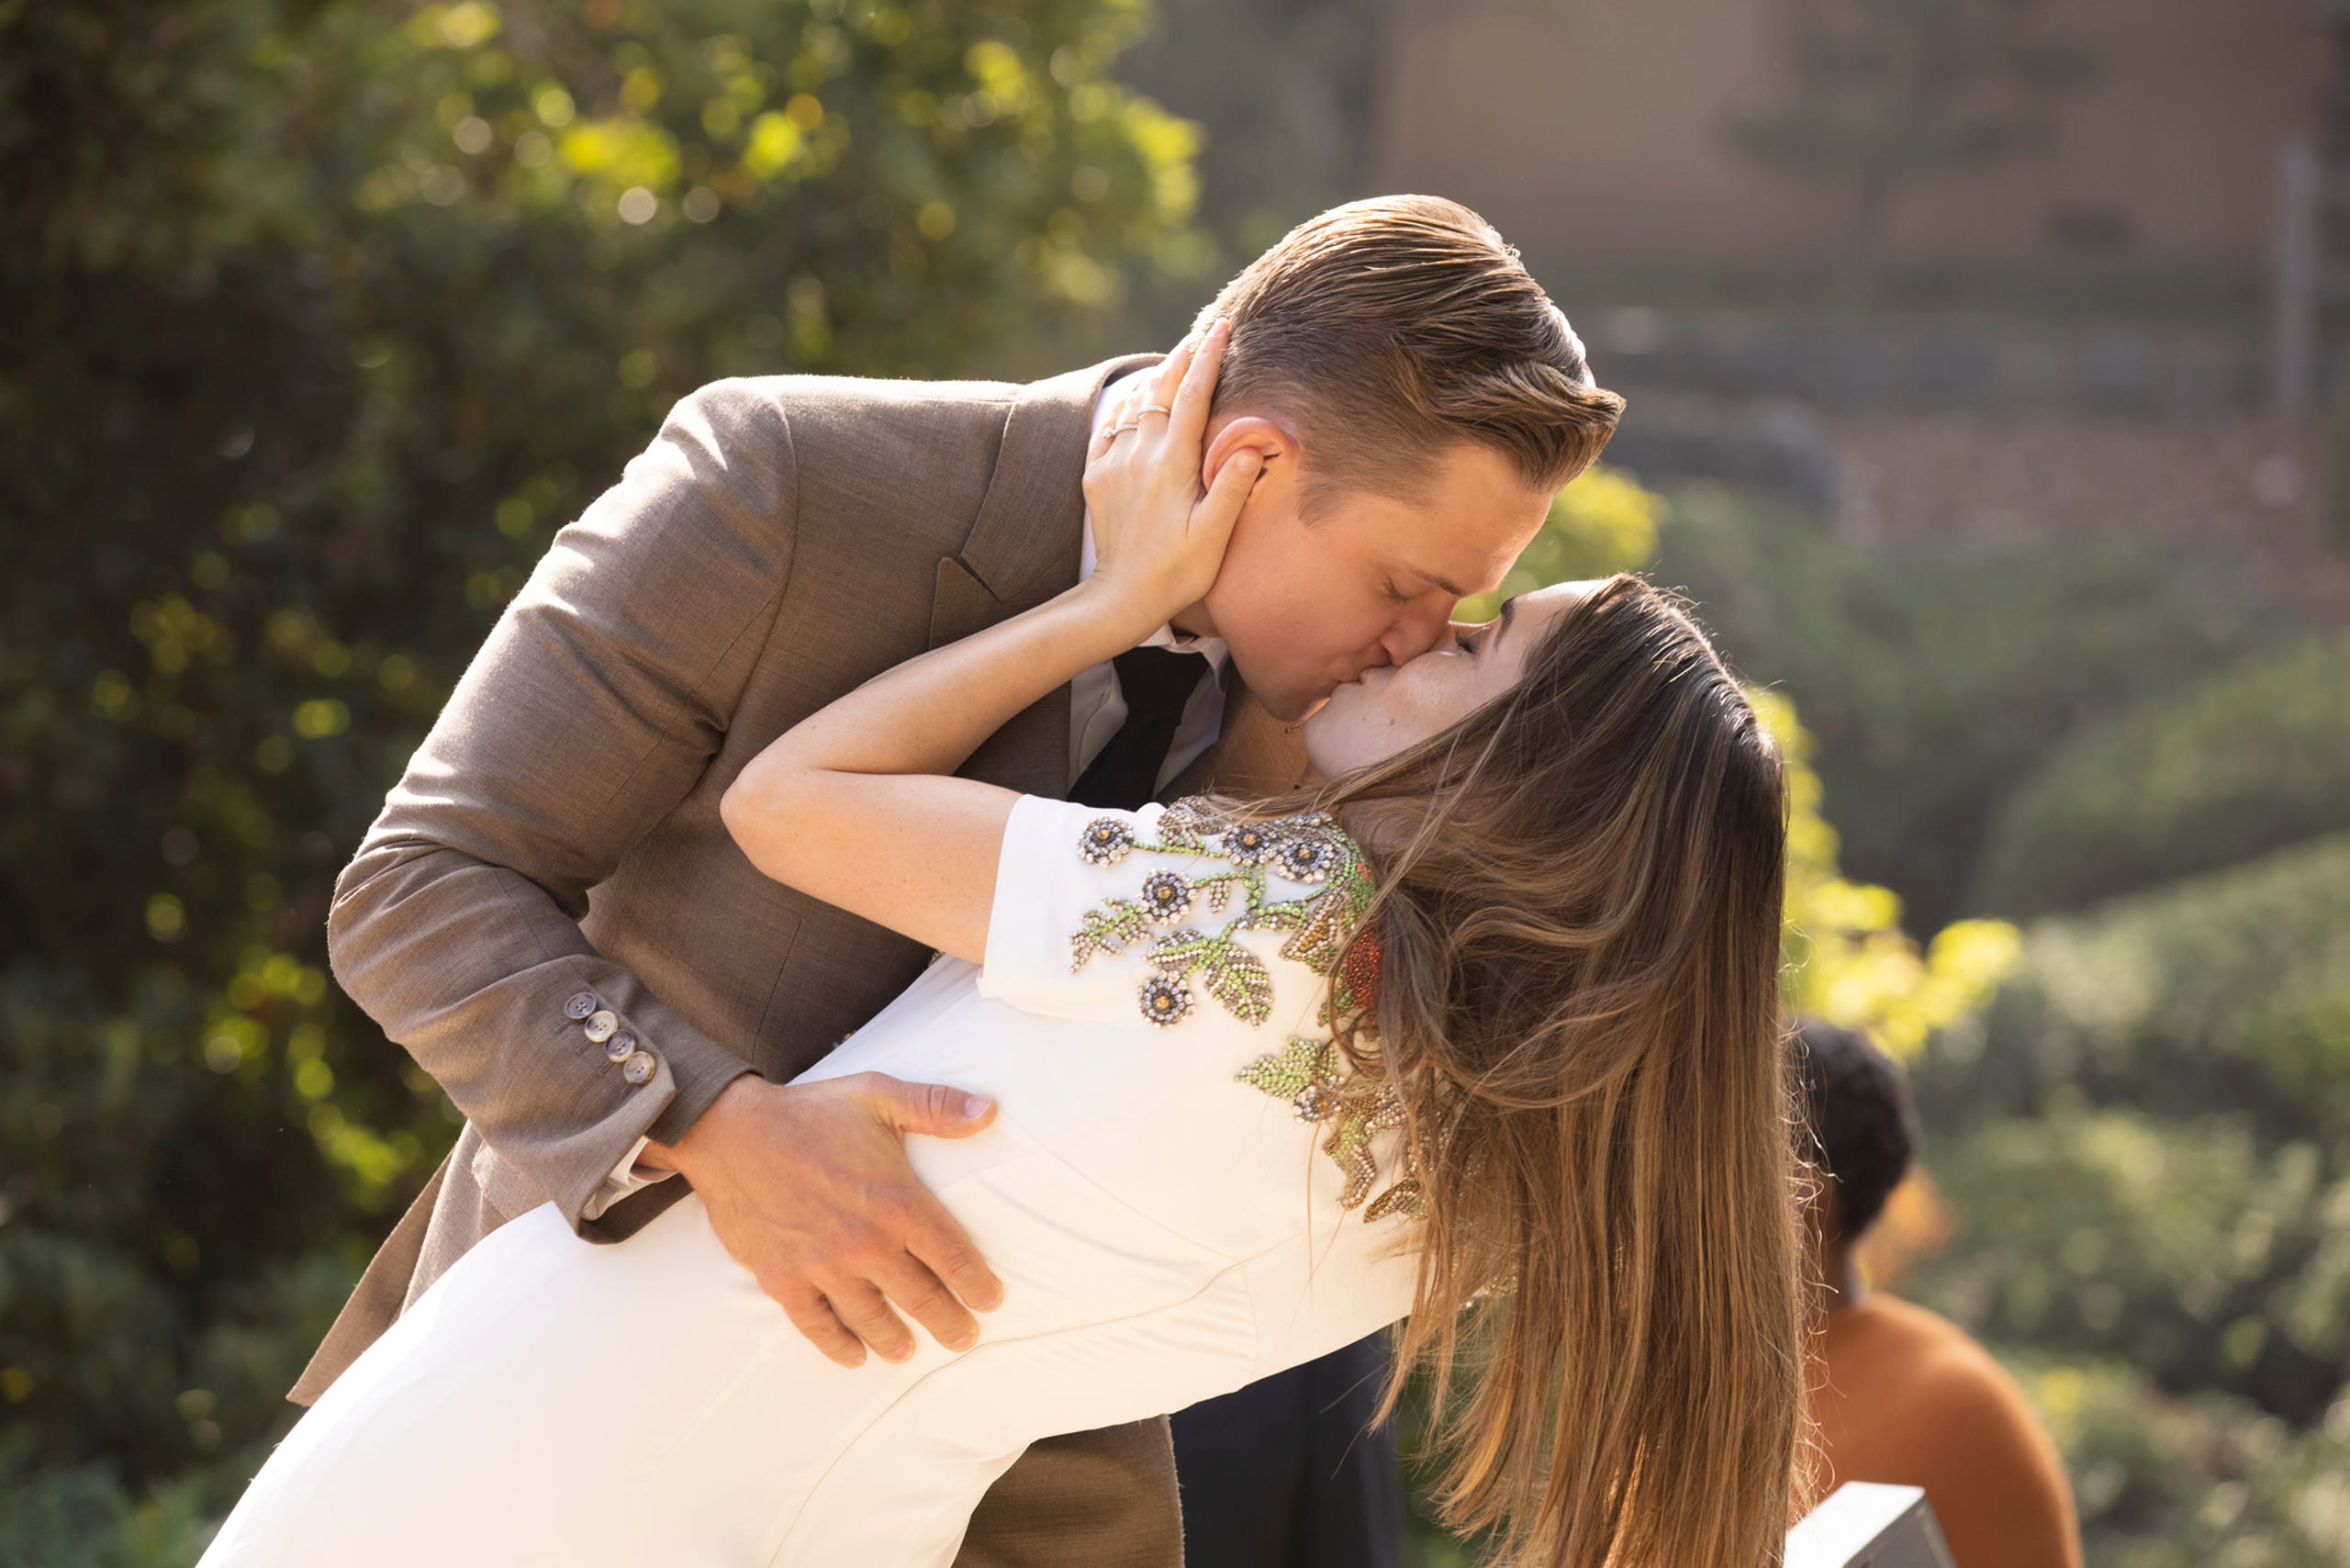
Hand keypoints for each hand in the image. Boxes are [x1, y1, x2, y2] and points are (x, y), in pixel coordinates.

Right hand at [646, 1072, 1005, 1366]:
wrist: (730, 1132)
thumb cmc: (810, 1112)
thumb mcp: (880, 1095)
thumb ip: (937, 1107)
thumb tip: (990, 1111)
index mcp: (897, 1202)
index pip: (953, 1256)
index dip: (977, 1284)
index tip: (991, 1300)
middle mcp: (865, 1243)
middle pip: (921, 1297)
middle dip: (949, 1322)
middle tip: (964, 1339)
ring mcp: (823, 1266)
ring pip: (873, 1319)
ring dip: (896, 1340)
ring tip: (908, 1351)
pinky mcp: (783, 1279)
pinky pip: (817, 1325)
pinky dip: (838, 1346)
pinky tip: (854, 1357)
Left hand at [1081, 318, 1260, 625]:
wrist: (1123, 597)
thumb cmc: (1178, 571)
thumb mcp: (1214, 535)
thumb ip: (1231, 487)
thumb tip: (1249, 444)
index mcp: (1172, 464)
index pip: (1193, 396)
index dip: (1208, 358)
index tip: (1221, 328)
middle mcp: (1139, 455)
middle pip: (1161, 390)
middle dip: (1181, 358)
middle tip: (1199, 334)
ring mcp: (1113, 464)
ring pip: (1132, 405)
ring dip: (1154, 379)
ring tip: (1172, 362)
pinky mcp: (1095, 477)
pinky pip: (1107, 427)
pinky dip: (1124, 407)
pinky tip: (1134, 402)